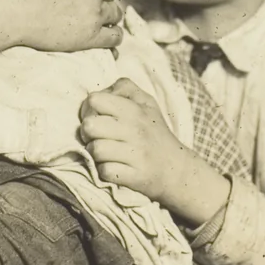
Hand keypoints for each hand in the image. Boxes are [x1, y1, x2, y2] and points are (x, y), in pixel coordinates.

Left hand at [79, 78, 189, 205]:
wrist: (177, 170)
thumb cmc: (154, 132)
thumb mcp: (146, 103)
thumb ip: (124, 88)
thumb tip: (101, 92)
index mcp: (135, 109)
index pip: (94, 100)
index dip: (89, 108)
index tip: (98, 117)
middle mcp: (136, 130)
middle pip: (89, 125)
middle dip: (87, 133)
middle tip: (97, 137)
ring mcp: (136, 154)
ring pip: (95, 150)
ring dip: (95, 154)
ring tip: (105, 153)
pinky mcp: (135, 176)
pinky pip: (105, 171)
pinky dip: (105, 171)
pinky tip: (113, 167)